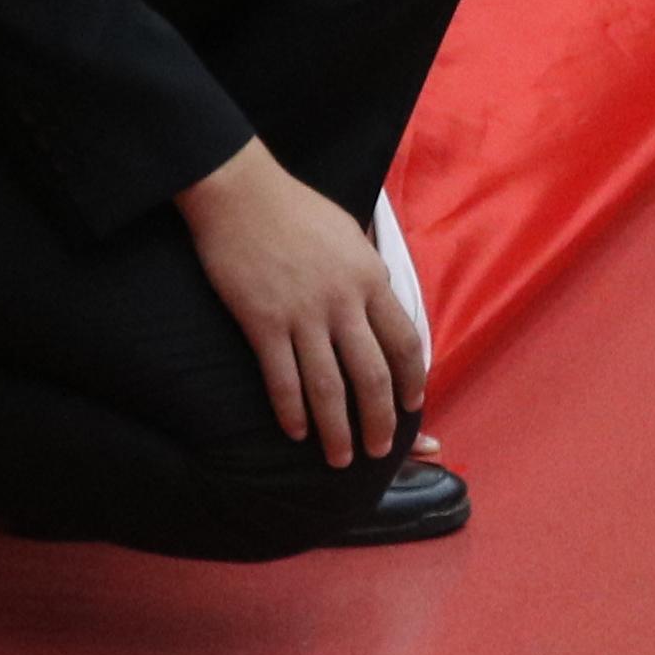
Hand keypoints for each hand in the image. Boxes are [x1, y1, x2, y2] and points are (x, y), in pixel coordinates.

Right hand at [182, 137, 423, 462]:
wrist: (241, 194)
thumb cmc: (296, 209)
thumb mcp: (349, 235)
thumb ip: (368, 275)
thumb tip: (381, 305)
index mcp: (370, 278)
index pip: (404, 342)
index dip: (412, 381)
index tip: (412, 406)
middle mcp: (343, 302)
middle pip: (372, 377)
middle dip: (379, 421)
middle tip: (378, 450)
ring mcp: (303, 315)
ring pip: (329, 389)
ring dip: (337, 431)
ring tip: (339, 460)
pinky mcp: (263, 324)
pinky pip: (282, 380)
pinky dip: (291, 412)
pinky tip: (296, 432)